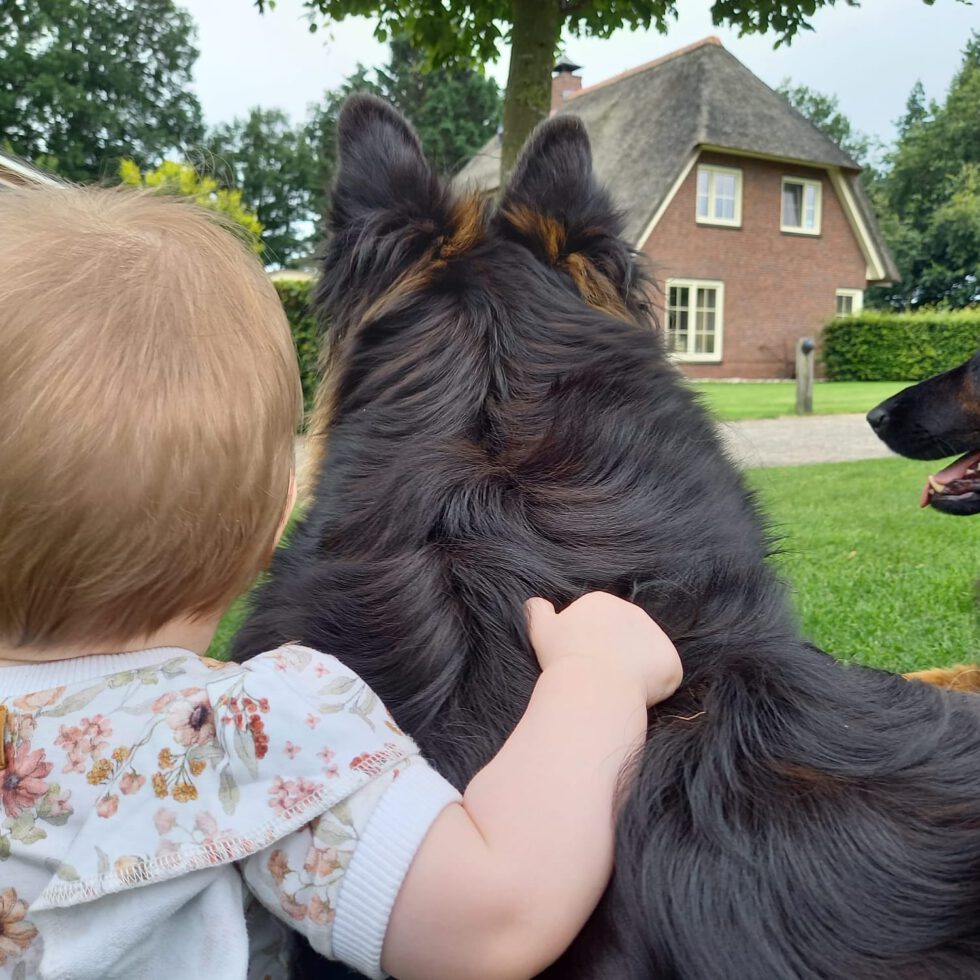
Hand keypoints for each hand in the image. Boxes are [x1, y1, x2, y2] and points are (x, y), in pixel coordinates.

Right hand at [526, 592, 682, 706]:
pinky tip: (634, 696)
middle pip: (623, 638)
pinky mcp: (671, 661)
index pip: (598, 625)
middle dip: (613, 655)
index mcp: (601, 602)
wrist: (592, 685)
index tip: (580, 662)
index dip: (589, 645)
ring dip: (633, 671)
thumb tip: (536, 603)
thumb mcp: (539, 629)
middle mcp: (633, 611)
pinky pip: (663, 676)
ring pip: (644, 657)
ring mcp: (655, 635)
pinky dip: (653, 688)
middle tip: (597, 678)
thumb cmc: (563, 658)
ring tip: (614, 689)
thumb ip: (537, 610)